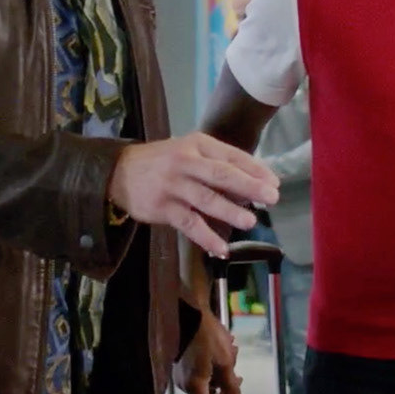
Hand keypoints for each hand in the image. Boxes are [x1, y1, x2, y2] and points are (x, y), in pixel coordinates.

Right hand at [110, 133, 278, 256]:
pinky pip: (189, 224)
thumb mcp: (189, 152)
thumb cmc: (164, 162)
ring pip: (206, 199)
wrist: (119, 171)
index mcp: (198, 144)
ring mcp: (173, 185)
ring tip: (250, 222)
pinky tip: (221, 249)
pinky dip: (206, 237)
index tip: (275, 183)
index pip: (232, 156)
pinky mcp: (162, 207)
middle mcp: (186, 161)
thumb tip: (254, 185)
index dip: (255, 170)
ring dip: (230, 212)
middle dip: (249, 187)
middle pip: (221, 175)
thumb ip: (217, 165)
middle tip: (271, 198)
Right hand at [172, 309, 242, 393]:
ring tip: (232, 356)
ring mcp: (183, 374)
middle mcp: (186, 385)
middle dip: (225, 390)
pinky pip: (203, 374)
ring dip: (222, 375)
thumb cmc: (207, 338)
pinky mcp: (183, 364)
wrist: (189, 312)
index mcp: (195, 387)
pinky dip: (215, 368)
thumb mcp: (225, 362)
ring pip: (209, 384)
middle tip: (238, 378)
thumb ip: (231, 385)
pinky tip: (224, 352)